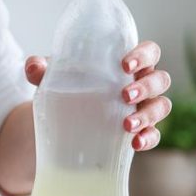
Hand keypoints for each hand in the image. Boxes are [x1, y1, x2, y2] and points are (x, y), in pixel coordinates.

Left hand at [23, 40, 170, 150]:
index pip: (149, 52)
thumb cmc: (69, 88)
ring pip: (161, 107)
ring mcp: (144, 109)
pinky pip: (154, 135)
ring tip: (127, 125)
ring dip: (148, 115)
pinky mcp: (140, 132)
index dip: (143, 55)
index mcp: (128, 64)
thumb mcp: (54, 77)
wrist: (62, 121)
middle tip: (125, 95)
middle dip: (147, 87)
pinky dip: (149, 139)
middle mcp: (142, 84)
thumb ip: (41, 69)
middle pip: (160, 79)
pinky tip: (135, 144)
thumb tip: (33, 67)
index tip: (125, 64)